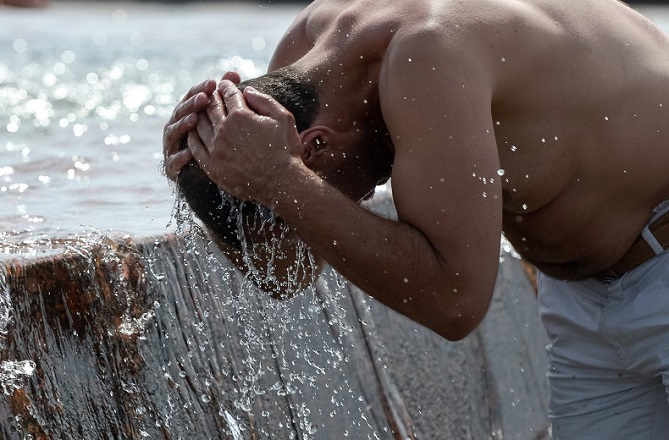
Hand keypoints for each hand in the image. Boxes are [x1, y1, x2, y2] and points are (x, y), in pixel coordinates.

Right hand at [163, 79, 217, 180]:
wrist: (212, 174)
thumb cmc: (217, 142)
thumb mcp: (222, 118)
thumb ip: (226, 95)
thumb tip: (234, 73)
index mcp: (187, 113)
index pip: (191, 97)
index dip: (200, 89)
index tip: (214, 83)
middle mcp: (176, 127)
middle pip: (180, 112)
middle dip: (191, 104)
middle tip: (204, 98)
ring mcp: (171, 146)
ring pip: (173, 133)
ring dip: (182, 125)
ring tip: (194, 120)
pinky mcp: (172, 167)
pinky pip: (174, 162)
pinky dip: (180, 157)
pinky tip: (190, 153)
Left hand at [188, 80, 303, 206]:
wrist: (282, 183)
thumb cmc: (286, 150)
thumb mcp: (283, 118)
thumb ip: (264, 100)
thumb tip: (246, 90)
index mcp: (240, 115)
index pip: (227, 94)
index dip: (226, 87)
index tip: (225, 85)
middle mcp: (223, 130)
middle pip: (211, 106)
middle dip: (212, 97)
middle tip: (212, 95)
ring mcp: (215, 149)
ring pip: (199, 124)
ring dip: (200, 114)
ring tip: (203, 112)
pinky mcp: (211, 166)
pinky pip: (195, 146)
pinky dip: (193, 135)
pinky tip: (195, 132)